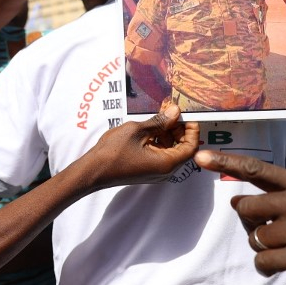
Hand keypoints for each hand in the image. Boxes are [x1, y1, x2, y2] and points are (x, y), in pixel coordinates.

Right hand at [85, 105, 199, 186]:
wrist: (93, 171)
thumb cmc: (112, 152)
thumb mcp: (137, 131)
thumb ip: (159, 121)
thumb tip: (175, 112)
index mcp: (166, 163)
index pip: (191, 147)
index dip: (192, 131)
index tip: (187, 116)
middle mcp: (164, 171)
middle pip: (182, 149)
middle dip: (179, 130)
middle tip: (170, 113)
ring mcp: (155, 172)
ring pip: (171, 151)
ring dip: (168, 134)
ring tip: (157, 118)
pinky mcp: (146, 170)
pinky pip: (160, 155)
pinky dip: (158, 141)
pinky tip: (148, 129)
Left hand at [194, 149, 285, 284]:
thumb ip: (282, 198)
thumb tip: (237, 202)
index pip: (256, 169)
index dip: (226, 162)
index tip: (200, 157)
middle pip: (246, 207)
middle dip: (251, 223)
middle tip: (273, 233)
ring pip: (255, 237)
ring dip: (264, 248)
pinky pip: (263, 261)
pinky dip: (268, 268)